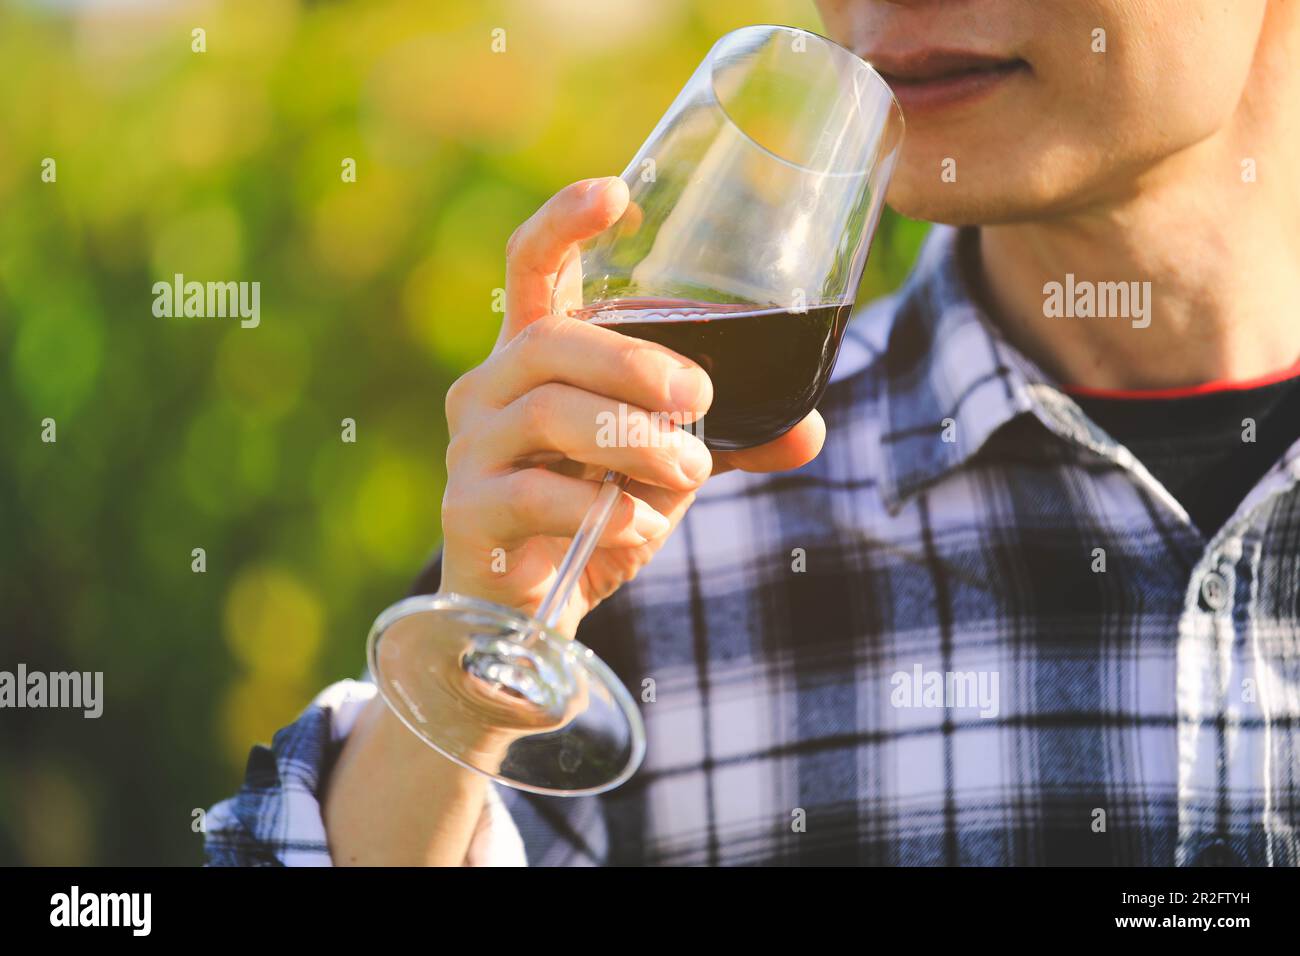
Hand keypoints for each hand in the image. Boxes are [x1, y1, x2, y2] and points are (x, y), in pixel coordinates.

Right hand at [438, 177, 824, 634]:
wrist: (534, 607)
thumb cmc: (594, 511)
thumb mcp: (665, 467)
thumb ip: (727, 443)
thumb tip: (810, 430)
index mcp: (534, 357)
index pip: (532, 267)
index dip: (565, 222)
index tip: (617, 191)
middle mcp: (489, 388)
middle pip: (553, 340)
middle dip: (636, 363)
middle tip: (700, 398)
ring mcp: (472, 448)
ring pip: (549, 411)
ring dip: (635, 439)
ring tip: (690, 469)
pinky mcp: (469, 511)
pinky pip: (539, 493)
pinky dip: (606, 508)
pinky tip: (640, 523)